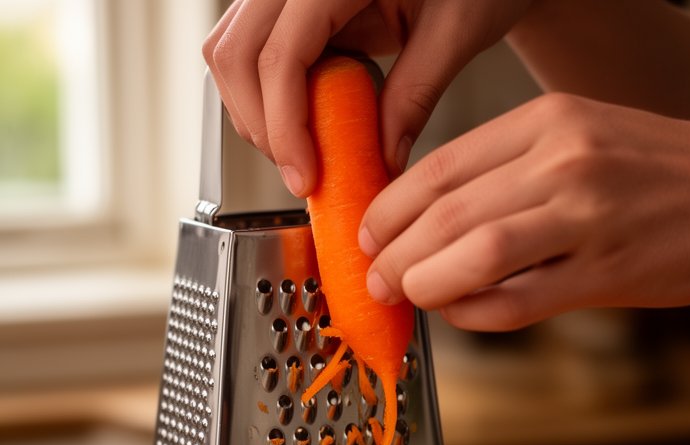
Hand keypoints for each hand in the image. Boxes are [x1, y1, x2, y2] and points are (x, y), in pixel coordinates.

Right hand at [203, 0, 531, 195]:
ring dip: (256, 112)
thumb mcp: (456, 31)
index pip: (282, 54)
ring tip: (303, 151)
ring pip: (230, 51)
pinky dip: (265, 94)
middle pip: (235, 53)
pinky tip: (305, 120)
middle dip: (261, 126)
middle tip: (302, 173)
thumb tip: (382, 162)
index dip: (285, 126)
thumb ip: (415, 95)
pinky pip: (250, 49)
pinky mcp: (286, 1)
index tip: (305, 179)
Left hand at [359, 93, 689, 328]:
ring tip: (406, 296)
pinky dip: (475, 314)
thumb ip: (504, 170)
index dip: (388, 209)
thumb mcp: (575, 139)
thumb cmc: (648, 172)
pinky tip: (461, 313)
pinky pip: (518, 303)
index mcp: (548, 122)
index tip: (368, 234)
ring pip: (475, 255)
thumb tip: (426, 218)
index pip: (440, 167)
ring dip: (425, 284)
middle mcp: (564, 162)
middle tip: (375, 277)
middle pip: (446, 213)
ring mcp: (586, 218)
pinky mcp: (605, 273)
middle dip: (393, 254)